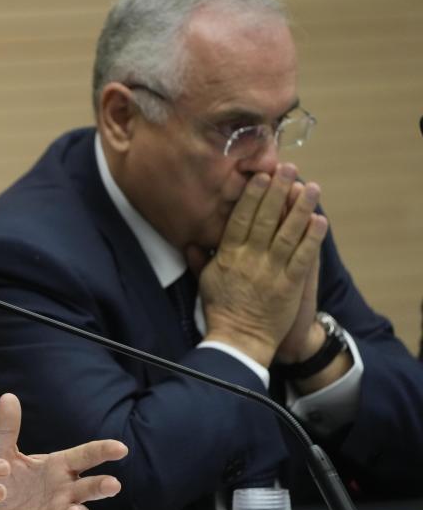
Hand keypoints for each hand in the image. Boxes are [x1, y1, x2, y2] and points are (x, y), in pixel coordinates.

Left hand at [0, 394, 126, 509]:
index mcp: (59, 466)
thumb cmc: (11, 480)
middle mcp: (65, 490)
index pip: (85, 455)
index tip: (120, 448)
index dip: (102, 450)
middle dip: (102, 486)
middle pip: (89, 487)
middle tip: (113, 484)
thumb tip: (8, 396)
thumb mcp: (4, 453)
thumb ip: (8, 428)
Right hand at [199, 163, 327, 366]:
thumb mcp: (205, 281)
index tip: (259, 176)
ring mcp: (270, 271)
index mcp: (228, 256)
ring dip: (300, 208)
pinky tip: (319, 220)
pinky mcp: (289, 285)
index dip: (251, 195)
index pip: (240, 218)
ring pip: (287, 233)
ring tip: (311, 187)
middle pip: (265, 218)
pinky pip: (302, 256)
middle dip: (277, 191)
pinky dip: (311, 237)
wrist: (239, 340)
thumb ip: (200, 258)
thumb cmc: (221, 310)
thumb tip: (191, 240)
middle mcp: (249, 259)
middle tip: (287, 168)